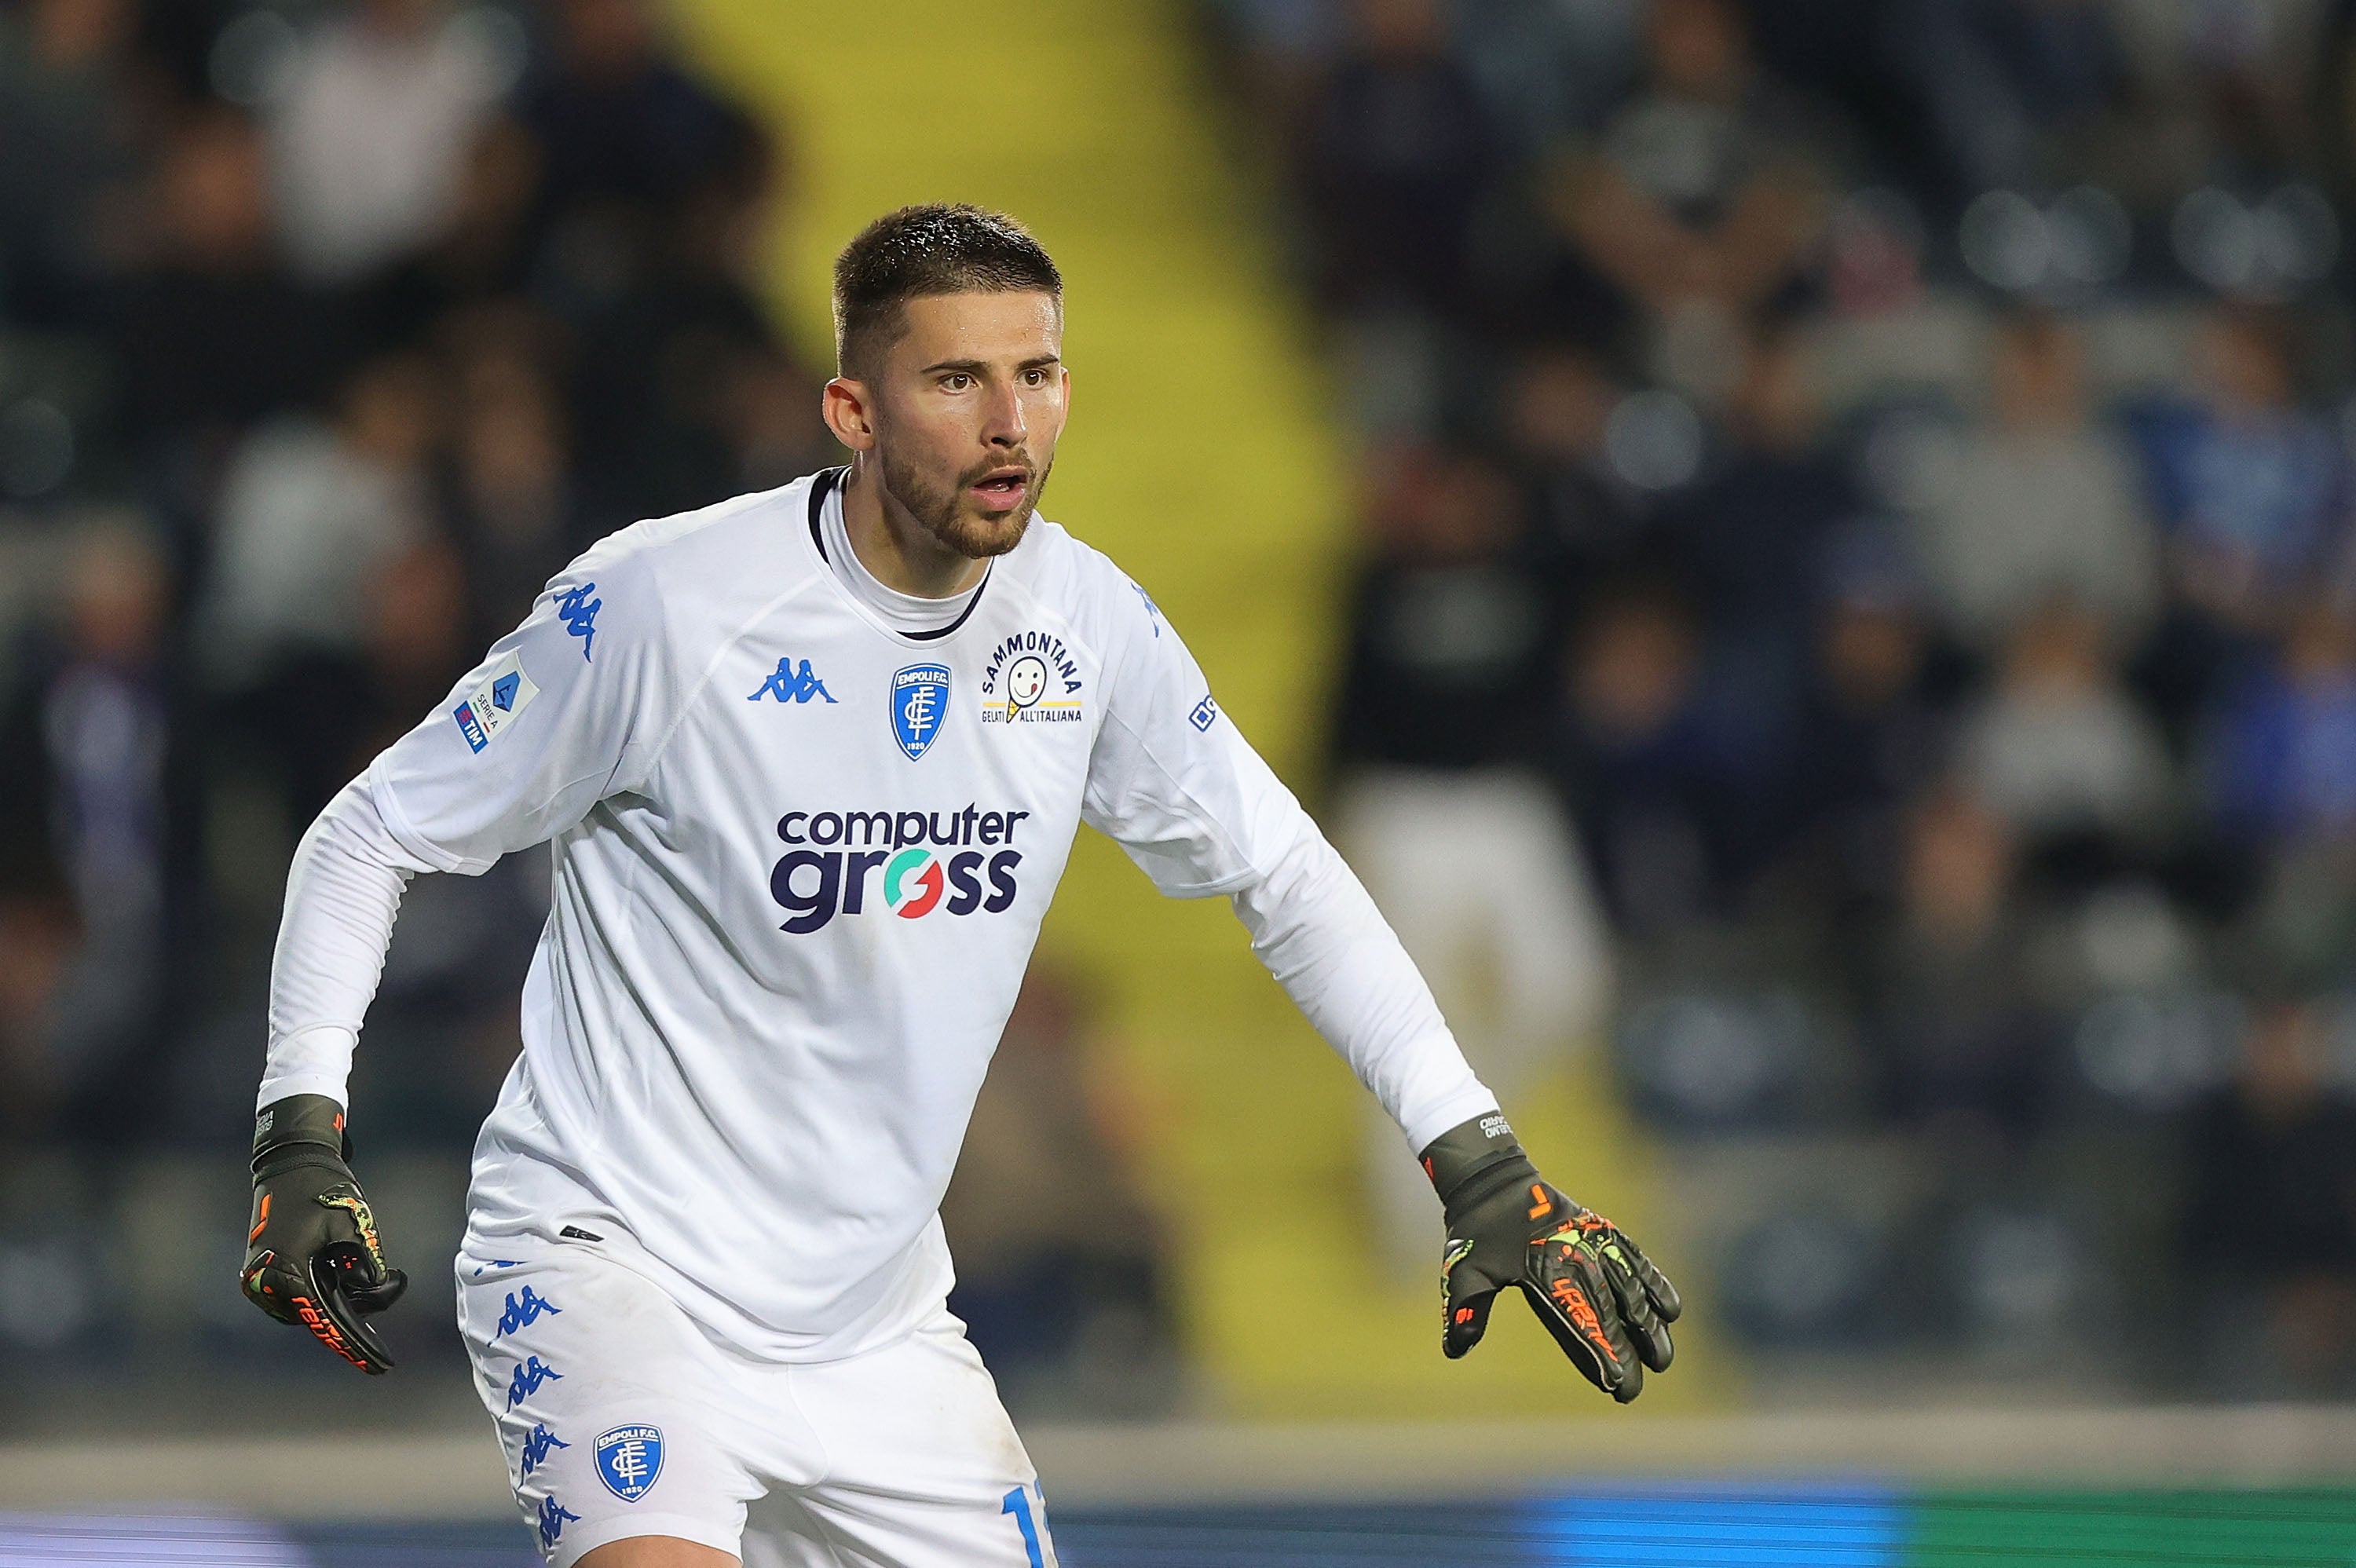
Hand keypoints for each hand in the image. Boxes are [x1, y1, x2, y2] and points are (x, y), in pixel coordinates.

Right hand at [240, 1094, 406, 1373]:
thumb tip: (373, 1285)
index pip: (328, 1320)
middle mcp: (268, 1285)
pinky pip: (303, 1293)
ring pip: (313, 1306)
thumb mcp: (354, 1223)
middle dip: (359, 1316)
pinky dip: (328, 1289)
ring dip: (345, 1298)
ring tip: (381, 1274)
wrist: (290, 1162)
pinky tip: (351, 1274)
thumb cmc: (324, 1188)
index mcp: (288, 1274)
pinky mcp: (265, 1272)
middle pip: (322, 1316)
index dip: (357, 1344)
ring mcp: (262, 1281)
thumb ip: (366, 1259)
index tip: (381, 1366)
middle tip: (390, 1319)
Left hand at [1422, 1113, 1679, 1402]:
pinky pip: (1636, 1259)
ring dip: (1649, 1324)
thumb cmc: (1478, 1231)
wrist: (1495, 1181)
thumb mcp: (1464, 1268)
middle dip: (1627, 1352)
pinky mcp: (1604, 1233)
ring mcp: (1594, 1243)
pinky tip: (1672, 1310)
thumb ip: (1466, 1308)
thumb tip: (1456, 1349)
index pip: (1578, 1319)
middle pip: (1609, 1312)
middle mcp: (1576, 1258)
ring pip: (1631, 1288)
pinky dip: (1655, 1282)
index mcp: (1544, 1272)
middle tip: (1636, 1391)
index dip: (1600, 1352)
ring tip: (1664, 1358)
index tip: (1617, 1381)